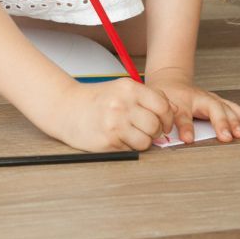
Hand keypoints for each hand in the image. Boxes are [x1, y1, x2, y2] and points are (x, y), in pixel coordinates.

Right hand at [49, 79, 173, 152]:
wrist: (66, 108)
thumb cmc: (96, 100)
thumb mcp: (122, 90)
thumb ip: (148, 97)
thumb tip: (173, 111)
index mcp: (129, 88)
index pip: (163, 105)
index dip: (167, 118)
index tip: (164, 123)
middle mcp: (122, 105)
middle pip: (156, 126)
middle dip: (155, 132)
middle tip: (147, 131)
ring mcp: (115, 124)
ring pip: (146, 142)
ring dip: (143, 141)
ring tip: (132, 135)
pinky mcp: (108, 141)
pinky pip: (131, 149)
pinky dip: (128, 147)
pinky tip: (118, 138)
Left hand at [145, 68, 239, 144]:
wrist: (172, 81)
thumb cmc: (167, 97)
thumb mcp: (161, 107)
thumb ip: (169, 121)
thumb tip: (178, 136)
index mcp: (182, 100)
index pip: (183, 115)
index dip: (186, 127)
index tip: (188, 139)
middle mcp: (200, 98)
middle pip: (212, 109)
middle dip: (220, 123)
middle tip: (226, 138)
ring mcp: (211, 98)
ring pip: (225, 107)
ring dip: (235, 121)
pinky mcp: (218, 101)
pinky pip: (233, 108)